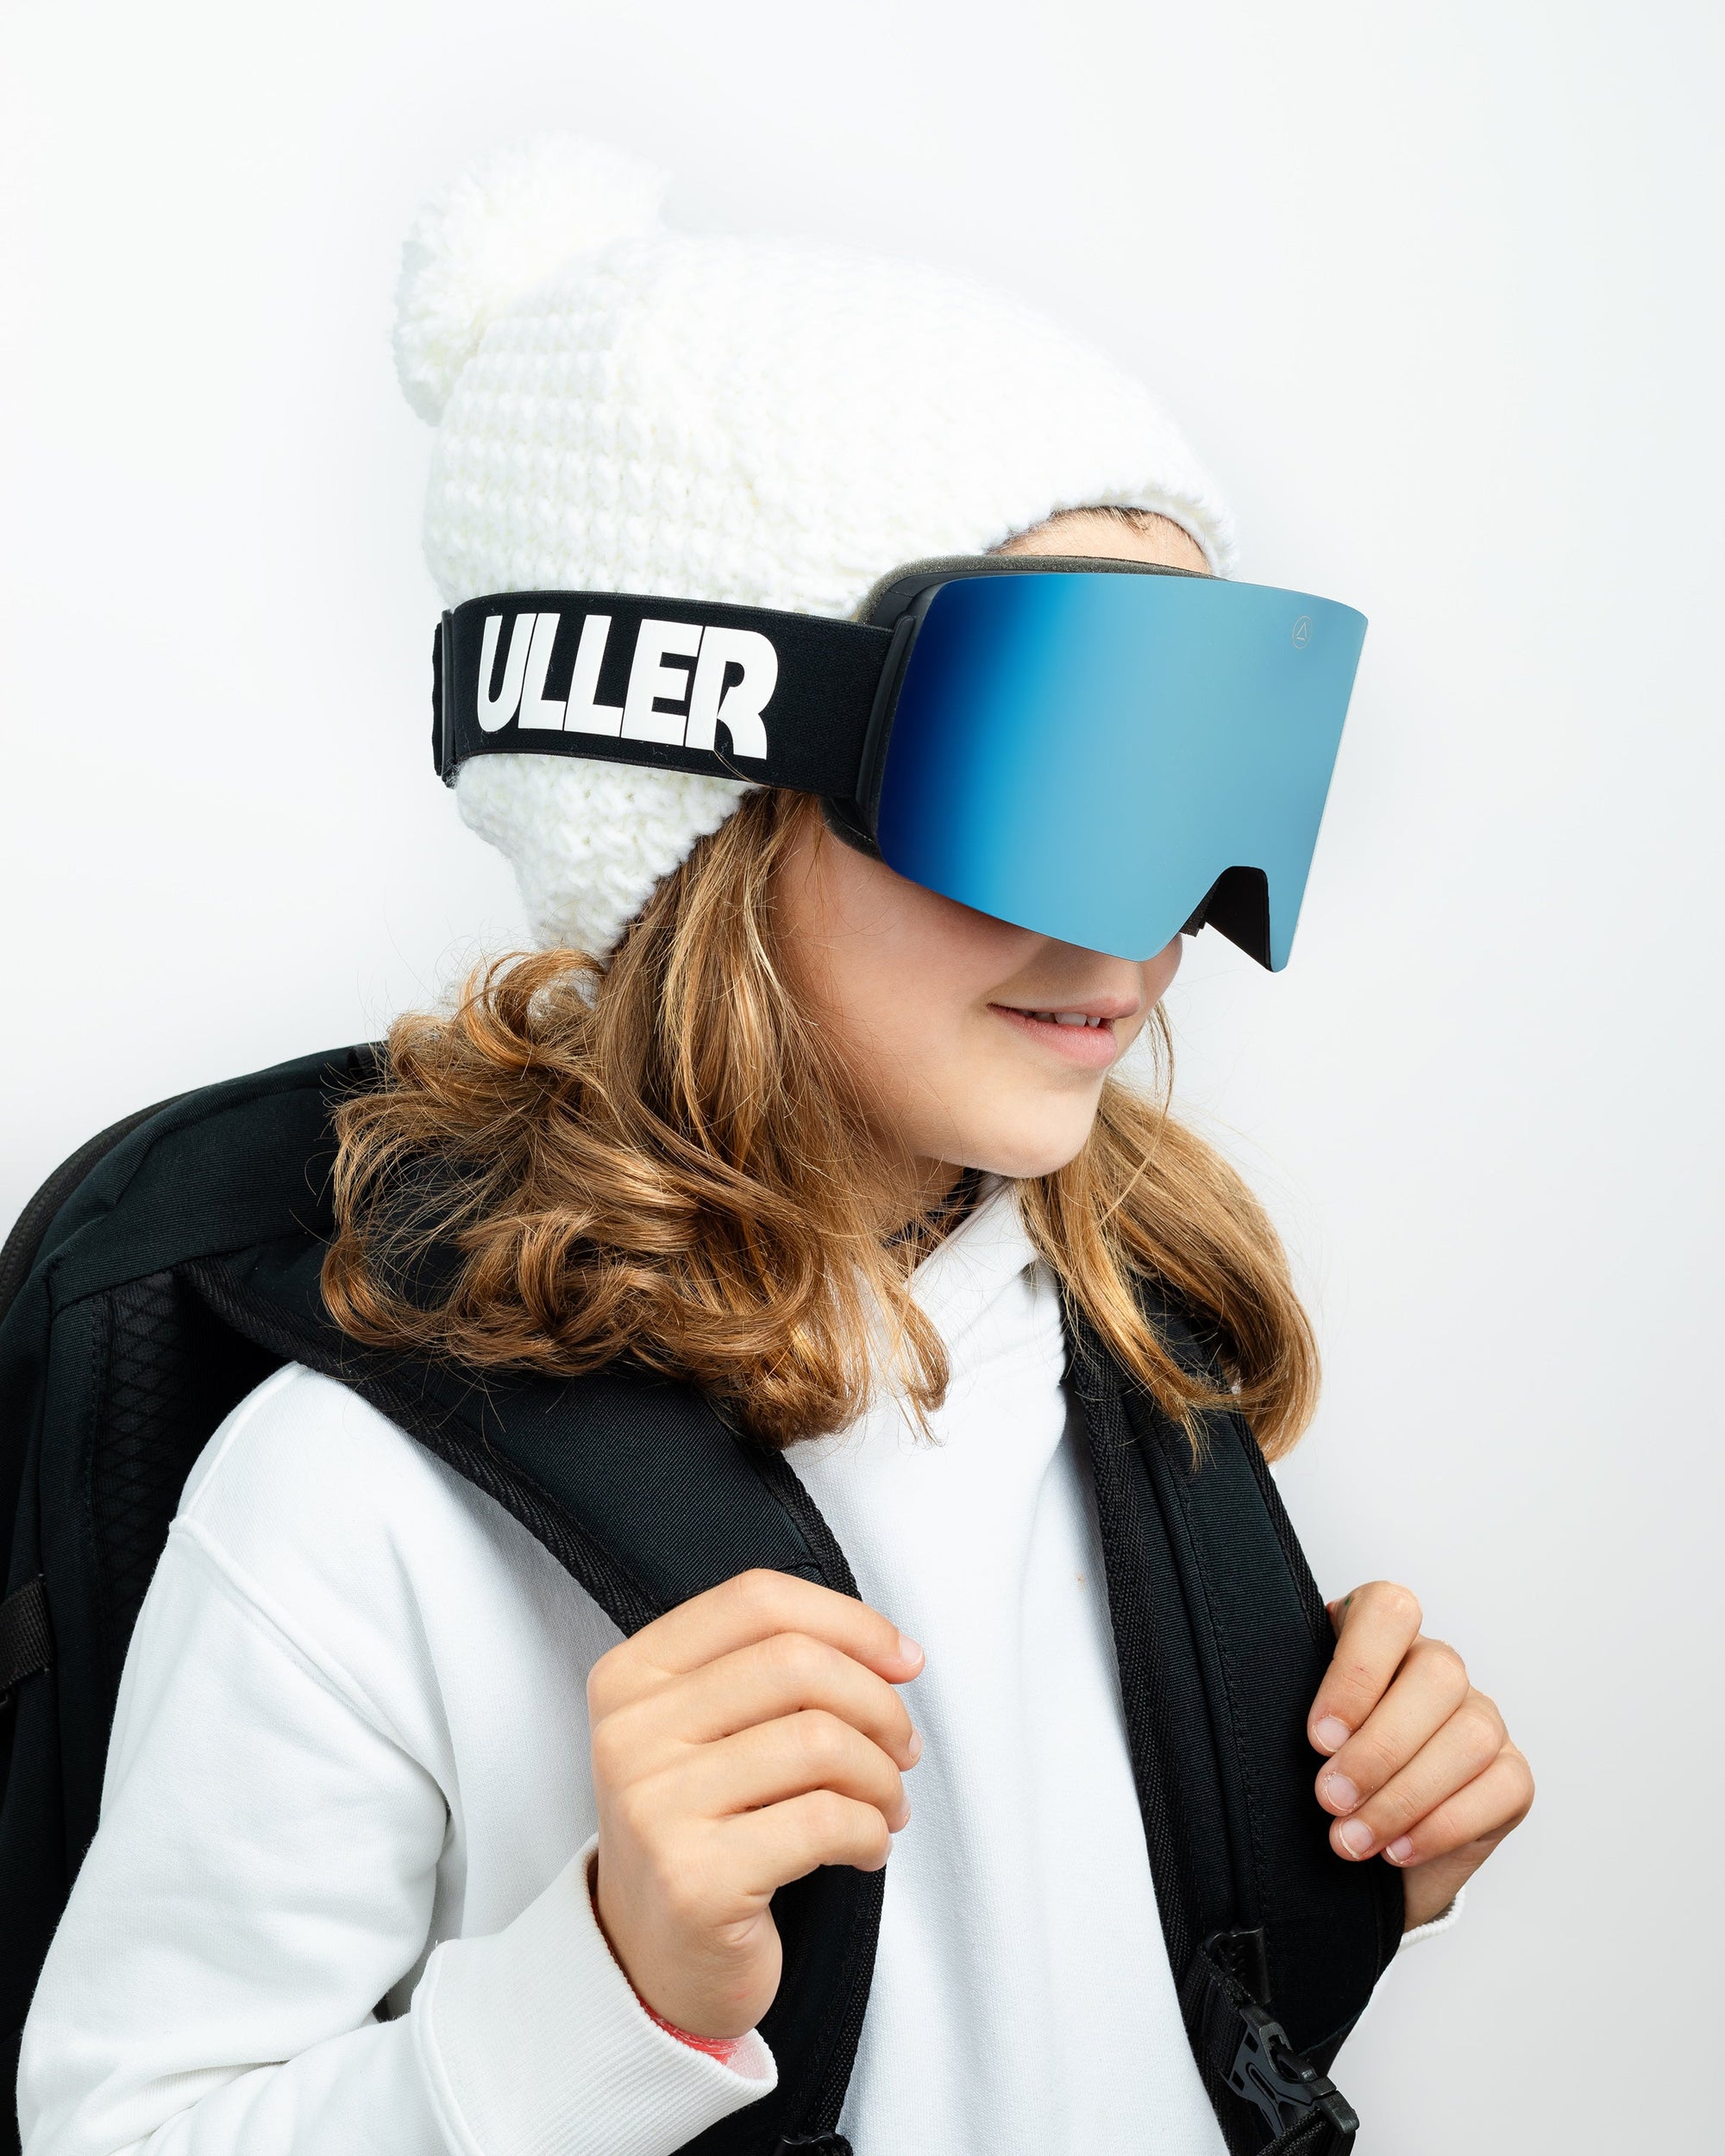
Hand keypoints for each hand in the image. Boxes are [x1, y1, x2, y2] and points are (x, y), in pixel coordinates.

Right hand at [587, 1568, 923, 2038]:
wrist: (653, 1963)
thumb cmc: (707, 1831)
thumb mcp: (714, 1733)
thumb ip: (776, 1674)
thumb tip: (893, 1652)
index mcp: (631, 1677)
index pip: (756, 1600)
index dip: (850, 1621)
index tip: (903, 1659)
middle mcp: (630, 1733)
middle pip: (795, 1663)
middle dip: (879, 1704)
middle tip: (903, 1748)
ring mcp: (655, 1807)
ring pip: (820, 1742)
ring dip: (882, 1776)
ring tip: (887, 1805)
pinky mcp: (695, 1881)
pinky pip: (826, 1822)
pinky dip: (872, 1832)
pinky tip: (867, 1849)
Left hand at [1307, 1581, 1532, 1930]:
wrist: (1357, 1846)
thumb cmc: (1322, 1772)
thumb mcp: (1298, 1736)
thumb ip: (1301, 1716)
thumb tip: (1287, 1736)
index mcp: (1378, 1636)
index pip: (1389, 1611)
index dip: (1358, 1670)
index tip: (1319, 1736)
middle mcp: (1437, 1667)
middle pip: (1437, 1675)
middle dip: (1379, 1748)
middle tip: (1330, 1798)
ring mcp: (1481, 1718)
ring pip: (1471, 1735)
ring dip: (1405, 1796)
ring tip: (1352, 1838)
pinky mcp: (1509, 1775)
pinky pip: (1500, 1786)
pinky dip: (1443, 1825)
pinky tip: (1397, 1850)